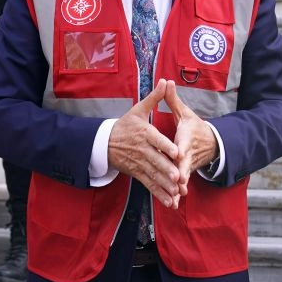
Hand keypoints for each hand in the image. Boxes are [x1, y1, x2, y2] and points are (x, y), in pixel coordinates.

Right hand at [107, 81, 181, 206]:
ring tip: (176, 192)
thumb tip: (164, 81)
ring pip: (153, 174)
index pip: (156, 140)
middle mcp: (142, 149)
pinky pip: (149, 184)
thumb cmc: (124, 125)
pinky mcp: (137, 173)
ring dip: (164, 185)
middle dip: (166, 170)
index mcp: (144, 133)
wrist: (104, 143)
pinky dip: (159, 193)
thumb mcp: (137, 110)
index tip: (176, 152)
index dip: (166, 146)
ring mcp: (139, 163)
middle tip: (177, 177)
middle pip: (155, 160)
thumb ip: (154, 97)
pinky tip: (170, 201)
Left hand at [163, 80, 218, 189]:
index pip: (184, 143)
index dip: (181, 149)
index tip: (179, 154)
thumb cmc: (194, 127)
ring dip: (179, 188)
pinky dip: (177, 194)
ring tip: (176, 197)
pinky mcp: (186, 174)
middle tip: (178, 181)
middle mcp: (188, 153)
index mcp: (186, 137)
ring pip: (183, 177)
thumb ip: (172, 100)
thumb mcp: (185, 113)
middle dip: (182, 172)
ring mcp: (188, 166)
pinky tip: (173, 204)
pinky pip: (181, 185)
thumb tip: (166, 81)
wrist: (211, 144)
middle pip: (185, 164)